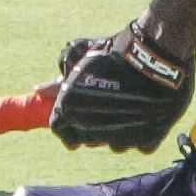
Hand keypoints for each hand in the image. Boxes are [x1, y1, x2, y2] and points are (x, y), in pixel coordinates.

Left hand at [49, 21, 195, 152]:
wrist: (155, 55)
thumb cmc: (115, 51)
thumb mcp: (81, 54)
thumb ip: (61, 76)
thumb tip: (40, 89)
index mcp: (70, 111)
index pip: (59, 129)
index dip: (67, 122)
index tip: (76, 116)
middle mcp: (91, 132)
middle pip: (87, 138)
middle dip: (93, 125)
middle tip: (106, 105)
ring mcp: (121, 140)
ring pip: (115, 143)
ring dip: (118, 131)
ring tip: (128, 107)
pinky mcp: (146, 141)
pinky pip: (139, 144)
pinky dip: (141, 133)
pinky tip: (146, 114)